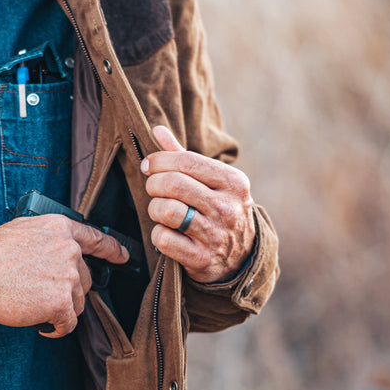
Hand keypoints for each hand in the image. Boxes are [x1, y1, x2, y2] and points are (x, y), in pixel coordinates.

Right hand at [0, 215, 128, 337]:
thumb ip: (49, 240)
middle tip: (40, 293)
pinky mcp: (61, 302)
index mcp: (61, 228)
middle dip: (67, 291)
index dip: (112, 249)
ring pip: (78, 303)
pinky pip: (68, 323)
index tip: (122, 256)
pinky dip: (56, 328)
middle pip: (84, 279)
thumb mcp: (24, 230)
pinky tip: (40, 324)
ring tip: (34, 305)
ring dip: (60, 309)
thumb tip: (62, 255)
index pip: (96, 238)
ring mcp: (68, 276)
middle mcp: (70, 250)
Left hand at [141, 125, 255, 282]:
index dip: (159, 161)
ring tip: (161, 210)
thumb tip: (157, 130)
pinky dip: (158, 234)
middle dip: (153, 184)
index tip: (149, 166)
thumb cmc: (219, 209)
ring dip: (155, 209)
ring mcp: (215, 235)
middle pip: (172, 184)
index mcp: (233, 182)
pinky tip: (167, 232)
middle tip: (153, 189)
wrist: (240, 257)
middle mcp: (227, 208)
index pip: (186, 161)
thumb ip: (184, 156)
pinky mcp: (201, 259)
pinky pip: (163, 239)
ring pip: (166, 211)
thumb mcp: (212, 181)